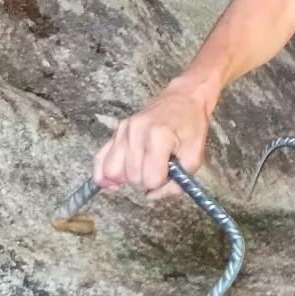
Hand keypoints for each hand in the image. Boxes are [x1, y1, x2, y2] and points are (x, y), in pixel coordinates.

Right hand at [91, 73, 216, 199]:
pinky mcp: (115, 132)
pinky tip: (115, 182)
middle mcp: (135, 133)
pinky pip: (99, 160)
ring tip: (142, 172)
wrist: (183, 99)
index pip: (151, 179)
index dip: (162, 183)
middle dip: (147, 181)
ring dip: (127, 179)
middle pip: (132, 177)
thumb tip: (152, 196)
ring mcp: (122, 131)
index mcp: (158, 137)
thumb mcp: (195, 157)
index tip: (171, 173)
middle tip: (160, 170)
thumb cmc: (192, 127)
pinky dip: (104, 175)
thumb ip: (178, 182)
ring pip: (111, 172)